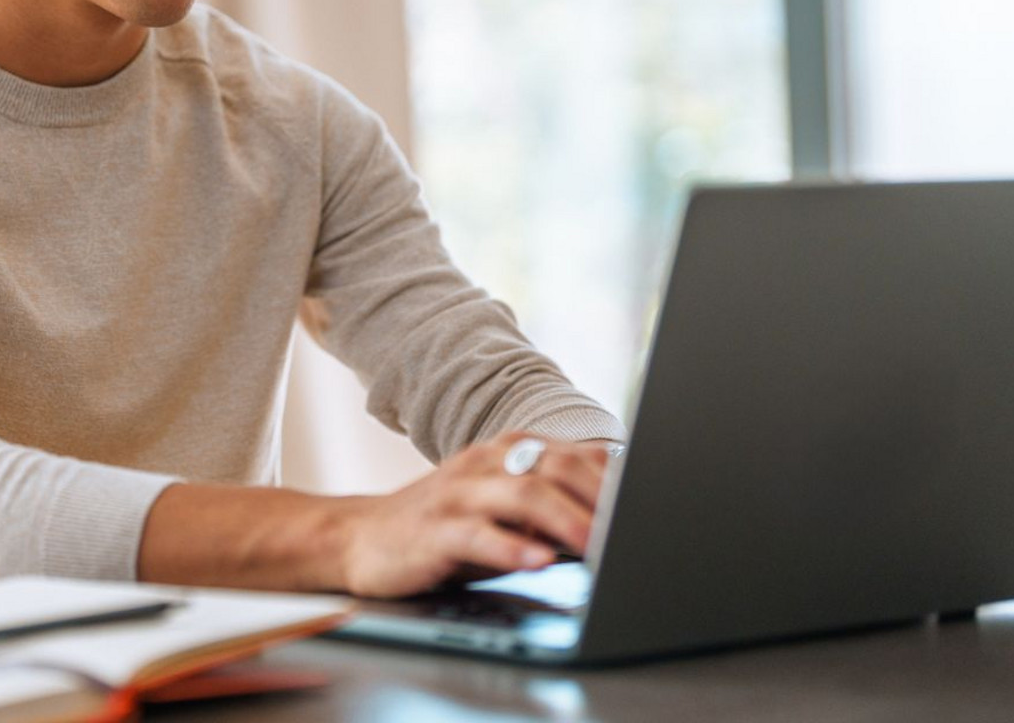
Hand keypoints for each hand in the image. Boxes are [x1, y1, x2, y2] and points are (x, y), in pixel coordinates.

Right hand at [332, 433, 613, 599]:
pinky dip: (511, 546)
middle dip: (599, 497)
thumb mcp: (503, 510)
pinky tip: (538, 561)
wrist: (361, 538)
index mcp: (507, 452)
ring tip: (599, 545)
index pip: (574, 457)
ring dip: (566, 519)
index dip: (616, 481)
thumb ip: (552, 504)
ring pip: (521, 494)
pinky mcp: (432, 530)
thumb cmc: (445, 528)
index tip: (653, 508)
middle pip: (553, 468)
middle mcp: (484, 463)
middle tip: (634, 529)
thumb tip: (618, 516)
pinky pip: (476, 533)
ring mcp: (457, 493)